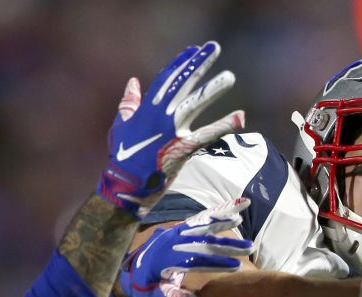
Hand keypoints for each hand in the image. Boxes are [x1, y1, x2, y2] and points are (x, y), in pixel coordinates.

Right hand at [97, 42, 245, 217]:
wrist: (126, 185)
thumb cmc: (122, 156)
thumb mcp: (120, 125)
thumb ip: (128, 103)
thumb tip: (133, 81)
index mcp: (147, 109)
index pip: (167, 79)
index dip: (181, 63)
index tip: (194, 50)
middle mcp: (161, 116)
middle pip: (183, 84)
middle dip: (199, 64)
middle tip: (214, 47)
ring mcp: (173, 131)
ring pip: (195, 104)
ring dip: (213, 89)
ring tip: (230, 76)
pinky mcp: (183, 148)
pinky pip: (208, 134)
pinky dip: (224, 125)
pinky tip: (241, 116)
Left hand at [119, 199, 252, 296]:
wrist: (128, 271)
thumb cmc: (144, 288)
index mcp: (164, 259)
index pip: (195, 260)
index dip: (215, 262)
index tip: (236, 266)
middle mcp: (170, 242)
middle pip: (201, 241)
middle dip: (226, 243)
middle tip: (249, 247)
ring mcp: (175, 232)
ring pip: (201, 224)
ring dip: (221, 220)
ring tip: (240, 218)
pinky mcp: (179, 228)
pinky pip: (200, 218)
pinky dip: (217, 211)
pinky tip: (235, 206)